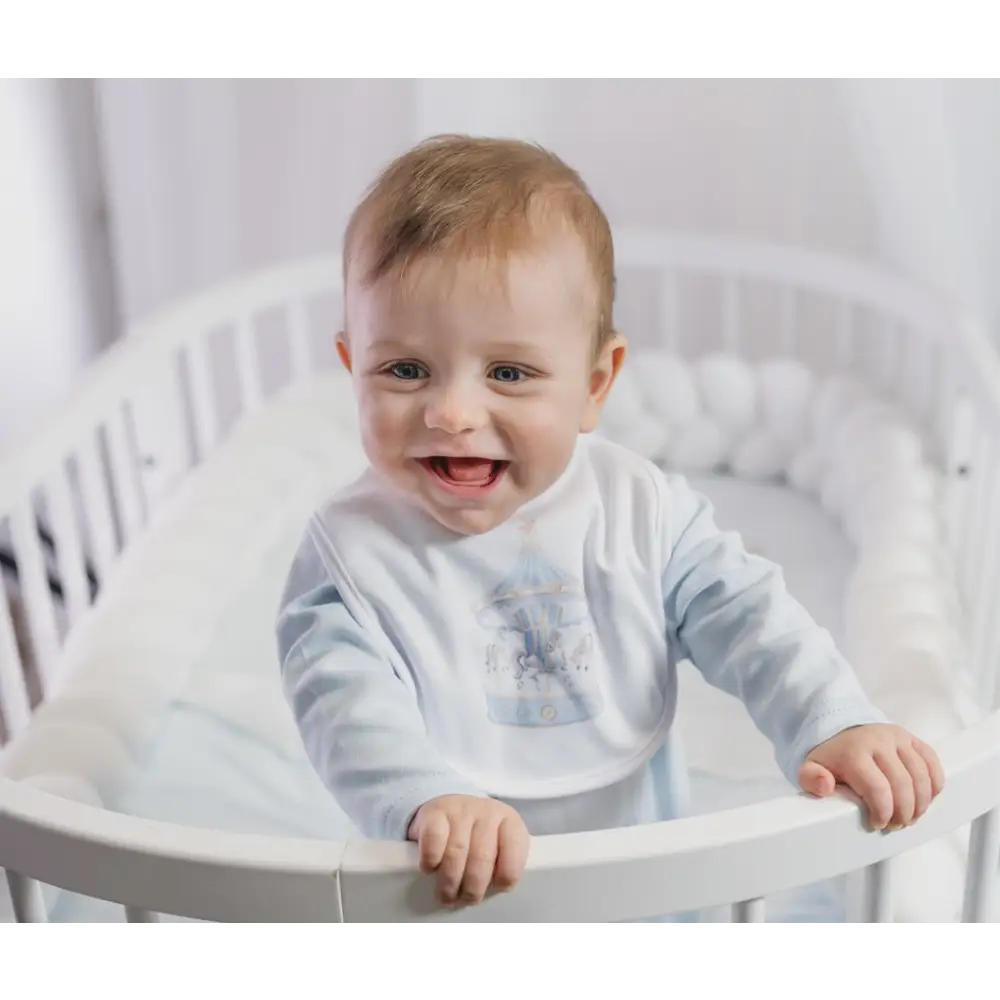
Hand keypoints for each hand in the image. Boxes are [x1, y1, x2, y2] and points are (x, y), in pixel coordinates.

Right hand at [407, 795, 529, 906]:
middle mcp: (487, 811)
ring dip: (449, 882)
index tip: (495, 888)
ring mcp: (460, 809)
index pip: (514, 852)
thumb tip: (495, 895)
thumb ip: (503, 867)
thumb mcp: (498, 849)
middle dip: (472, 888)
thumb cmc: (477, 838)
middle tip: (465, 899)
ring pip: (456, 853)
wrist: (449, 810)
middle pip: (482, 858)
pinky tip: (431, 868)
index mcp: (510, 822)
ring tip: (446, 895)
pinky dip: (430, 861)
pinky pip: (433, 839)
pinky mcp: (434, 811)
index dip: (504, 878)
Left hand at [798, 724, 944, 830]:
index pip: (878, 789)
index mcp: (854, 752)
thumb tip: (825, 785)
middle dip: (904, 812)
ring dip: (921, 803)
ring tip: (910, 817)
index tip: (877, 824)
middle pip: (903, 785)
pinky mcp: (912, 738)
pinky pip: (932, 762)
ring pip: (921, 776)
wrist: (841, 730)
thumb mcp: (811, 768)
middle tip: (896, 825)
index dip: (883, 812)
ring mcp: (898, 738)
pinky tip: (925, 799)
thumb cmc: (831, 757)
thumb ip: (812, 780)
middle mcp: (878, 741)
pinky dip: (934, 785)